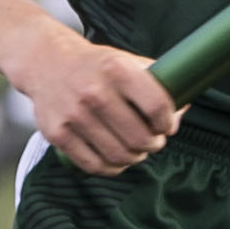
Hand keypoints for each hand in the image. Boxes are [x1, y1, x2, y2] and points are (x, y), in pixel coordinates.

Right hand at [21, 28, 177, 175]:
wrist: (46, 62)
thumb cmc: (95, 66)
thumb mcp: (125, 61)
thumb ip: (156, 82)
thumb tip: (183, 109)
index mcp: (116, 69)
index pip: (157, 107)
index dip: (167, 123)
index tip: (166, 125)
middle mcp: (94, 91)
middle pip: (139, 137)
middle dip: (152, 144)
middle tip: (152, 142)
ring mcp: (74, 114)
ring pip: (118, 156)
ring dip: (133, 158)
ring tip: (135, 151)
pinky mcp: (57, 133)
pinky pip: (93, 165)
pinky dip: (110, 168)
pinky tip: (115, 159)